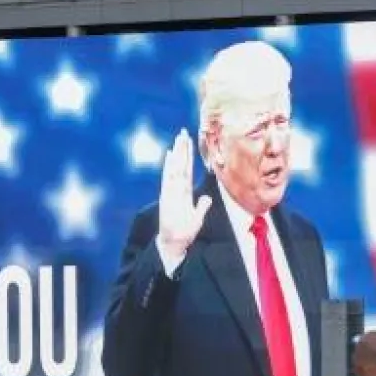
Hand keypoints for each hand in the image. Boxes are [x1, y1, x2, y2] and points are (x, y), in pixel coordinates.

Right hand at [157, 128, 214, 255]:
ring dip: (178, 154)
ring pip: (175, 168)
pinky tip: (171, 155)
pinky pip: (169, 178)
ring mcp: (172, 191)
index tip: (189, 143)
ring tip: (179, 139)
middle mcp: (177, 189)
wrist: (174, 243)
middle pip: (181, 165)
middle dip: (182, 149)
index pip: (187, 171)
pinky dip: (170, 166)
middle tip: (183, 132)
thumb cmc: (184, 232)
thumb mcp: (197, 218)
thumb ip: (202, 207)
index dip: (188, 157)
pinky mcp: (168, 196)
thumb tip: (207, 198)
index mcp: (184, 193)